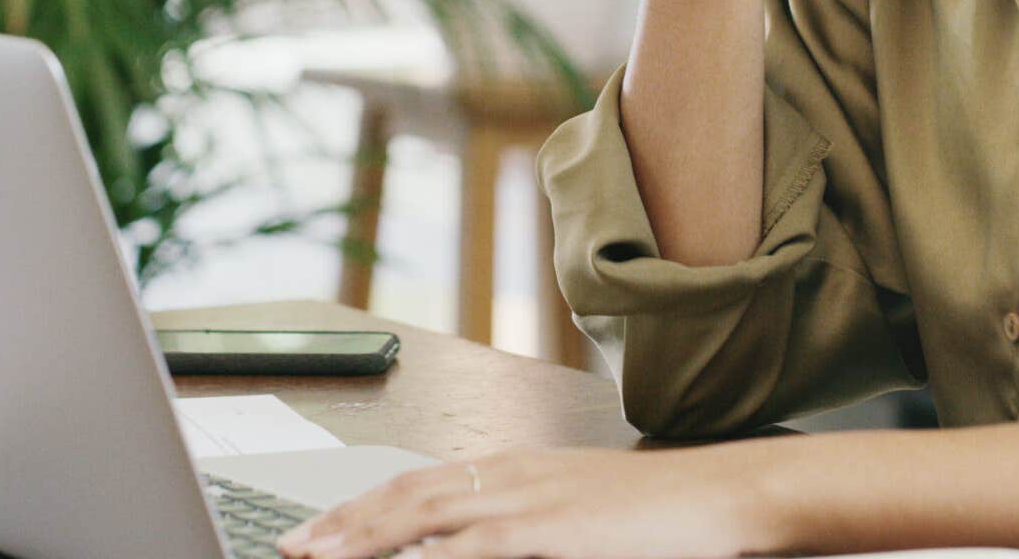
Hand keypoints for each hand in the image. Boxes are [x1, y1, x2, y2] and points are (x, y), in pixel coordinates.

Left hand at [274, 445, 792, 558]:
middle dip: (343, 524)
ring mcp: (529, 498)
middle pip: (406, 497)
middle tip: (293, 547)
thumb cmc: (662, 516)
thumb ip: (522, 532)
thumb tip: (475, 547)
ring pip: (424, 517)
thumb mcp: (578, 518)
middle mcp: (512, 475)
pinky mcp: (550, 527)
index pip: (418, 485)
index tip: (317, 531)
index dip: (361, 510)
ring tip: (318, 556)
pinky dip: (430, 558)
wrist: (725, 496)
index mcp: (515, 469)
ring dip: (365, 538)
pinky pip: (474, 546)